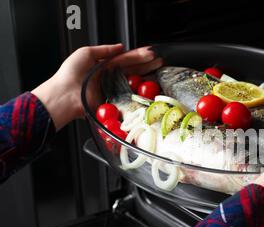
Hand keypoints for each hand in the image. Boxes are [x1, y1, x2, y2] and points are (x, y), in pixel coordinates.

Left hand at [32, 44, 162, 130]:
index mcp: (104, 67)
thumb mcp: (85, 53)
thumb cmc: (70, 75)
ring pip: (134, 82)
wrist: (65, 95)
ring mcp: (114, 91)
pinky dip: (141, 92)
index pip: (126, 59)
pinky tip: (150, 87)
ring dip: (147, 75)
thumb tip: (120, 47)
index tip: (150, 53)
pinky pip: (130, 96)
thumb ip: (104, 49)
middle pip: (133, 70)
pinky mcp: (115, 103)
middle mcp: (111, 79)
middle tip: (160, 61)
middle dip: (147, 64)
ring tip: (158, 69)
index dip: (139, 55)